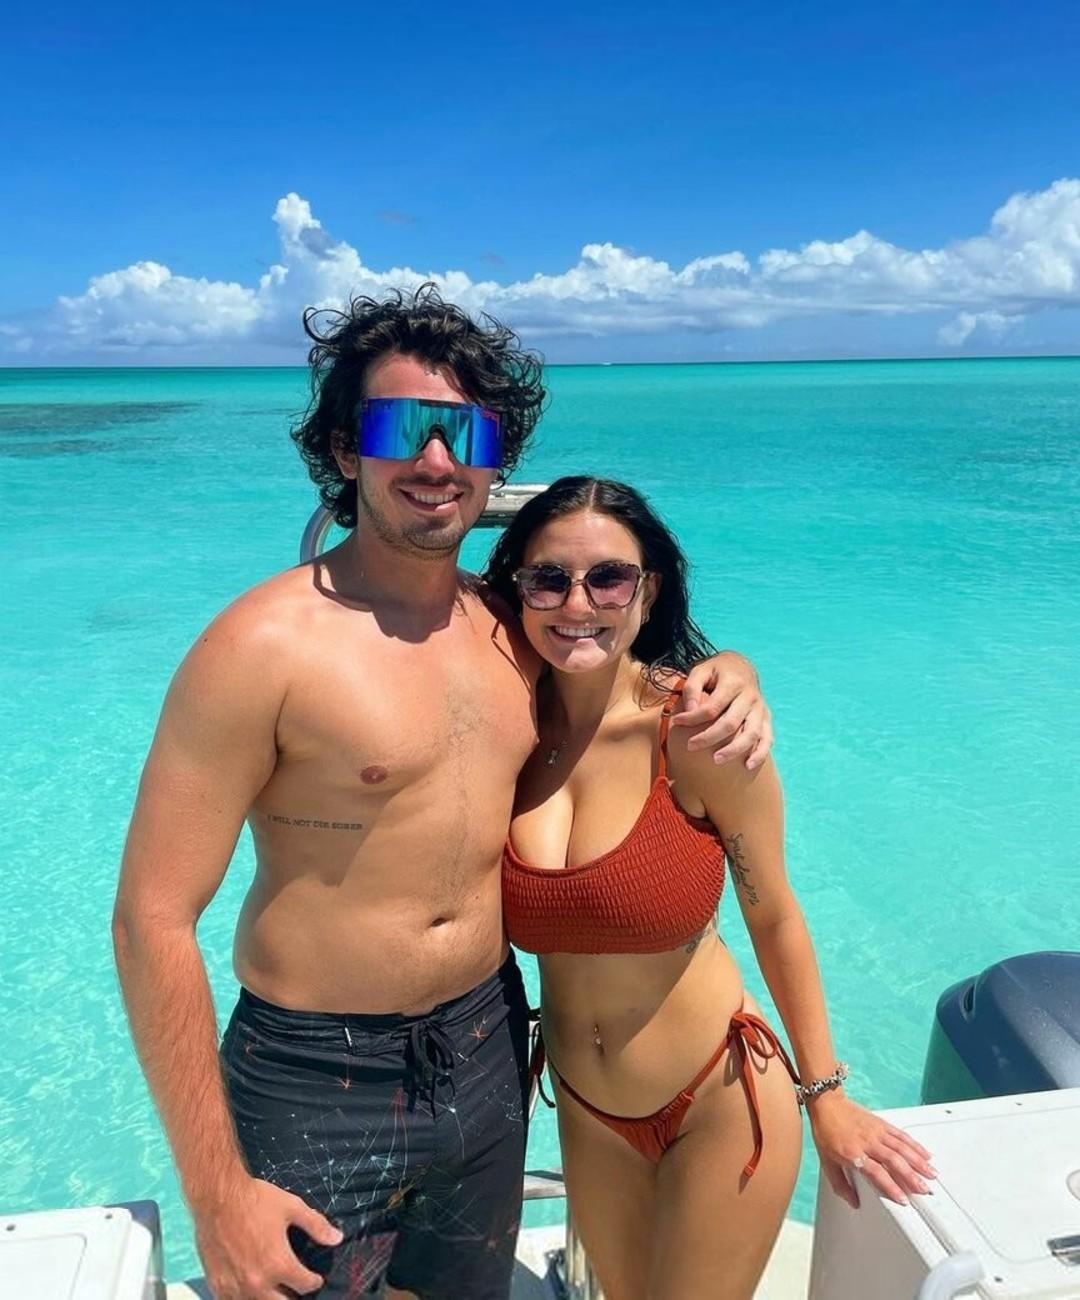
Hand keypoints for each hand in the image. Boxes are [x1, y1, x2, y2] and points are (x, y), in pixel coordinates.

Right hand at [193, 1175, 342, 1298]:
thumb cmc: (255, 1200)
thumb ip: (316, 1225)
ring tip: (274, 1287)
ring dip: (270, 1298)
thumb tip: (337, 1238)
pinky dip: (245, 1298)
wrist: (217, 1196)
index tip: (314, 1277)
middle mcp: (258, 1282)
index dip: (314, 1280)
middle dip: (293, 1296)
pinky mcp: (217, 1286)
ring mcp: (236, 1287)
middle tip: (294, 1285)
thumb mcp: (292, 1207)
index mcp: (279, 1264)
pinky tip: (249, 1289)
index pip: (305, 1286)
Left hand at [673, 653, 772, 768]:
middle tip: (690, 747)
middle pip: (730, 722)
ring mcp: (760, 708)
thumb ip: (692, 687)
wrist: (742, 667)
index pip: (713, 707)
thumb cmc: (716, 672)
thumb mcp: (700, 670)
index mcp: (734, 683)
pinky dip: (760, 753)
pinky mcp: (766, 718)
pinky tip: (748, 766)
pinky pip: (766, 738)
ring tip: (716, 760)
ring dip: (734, 749)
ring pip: (751, 733)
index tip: (676, 722)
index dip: (693, 717)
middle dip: (709, 737)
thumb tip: (690, 710)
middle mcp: (750, 696)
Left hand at [808, 1093, 936, 1207]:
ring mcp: (876, 1131)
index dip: (890, 1186)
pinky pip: (901, 1135)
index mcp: (853, 1152)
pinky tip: (925, 1154)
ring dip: (918, 1161)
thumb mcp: (826, 1161)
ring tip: (931, 1174)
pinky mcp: (881, 1123)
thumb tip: (853, 1203)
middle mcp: (867, 1142)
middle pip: (893, 1160)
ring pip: (901, 1147)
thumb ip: (840, 1184)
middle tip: (923, 1189)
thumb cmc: (825, 1131)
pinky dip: (915, 1145)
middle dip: (911, 1176)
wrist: (827, 1103)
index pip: (876, 1172)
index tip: (902, 1199)